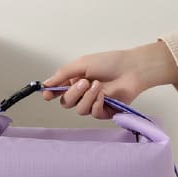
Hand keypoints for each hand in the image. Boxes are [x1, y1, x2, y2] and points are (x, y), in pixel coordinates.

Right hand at [42, 40, 177, 117]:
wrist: (132, 69)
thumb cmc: (109, 62)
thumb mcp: (81, 64)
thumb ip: (62, 75)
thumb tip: (45, 84)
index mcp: (74, 81)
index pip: (58, 92)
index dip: (51, 94)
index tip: (47, 95)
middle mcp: (82, 93)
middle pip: (66, 103)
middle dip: (73, 94)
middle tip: (84, 82)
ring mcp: (93, 103)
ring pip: (79, 110)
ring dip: (87, 98)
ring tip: (97, 86)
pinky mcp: (104, 111)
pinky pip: (93, 114)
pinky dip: (97, 104)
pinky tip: (104, 95)